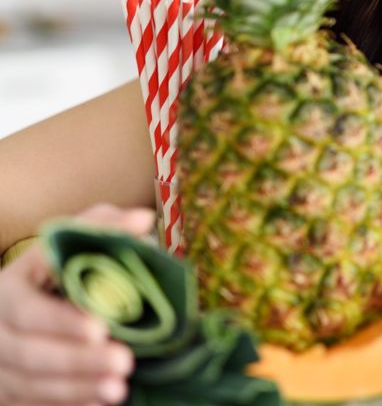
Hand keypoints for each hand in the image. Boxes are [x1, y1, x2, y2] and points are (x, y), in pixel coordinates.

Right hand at [0, 204, 154, 403]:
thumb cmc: (60, 268)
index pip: (31, 303)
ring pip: (30, 379)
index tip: (101, 327)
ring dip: (76, 386)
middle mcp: (0, 321)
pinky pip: (31, 402)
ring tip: (119, 387)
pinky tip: (102, 401)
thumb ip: (103, 227)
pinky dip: (67, 403)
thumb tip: (142, 220)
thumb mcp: (74, 242)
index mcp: (16, 281)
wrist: (26, 303)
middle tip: (123, 360)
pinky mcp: (7, 387)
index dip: (62, 319)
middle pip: (31, 347)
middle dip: (77, 358)